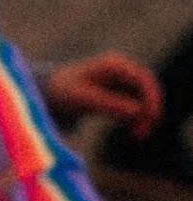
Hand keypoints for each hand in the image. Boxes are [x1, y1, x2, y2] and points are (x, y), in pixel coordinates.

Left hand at [42, 52, 163, 137]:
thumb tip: (137, 111)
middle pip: (147, 89)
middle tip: (143, 132)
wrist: (49, 92)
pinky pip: (136, 106)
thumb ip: (109, 103)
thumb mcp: (83, 99)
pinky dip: (137, 118)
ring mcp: (122, 81)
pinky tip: (134, 132)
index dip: (151, 97)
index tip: (151, 117)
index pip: (143, 78)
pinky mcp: (119, 94)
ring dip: (144, 117)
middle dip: (149, 110)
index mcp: (113, 65)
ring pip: (143, 99)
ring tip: (138, 135)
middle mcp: (121, 70)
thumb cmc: (63, 91)